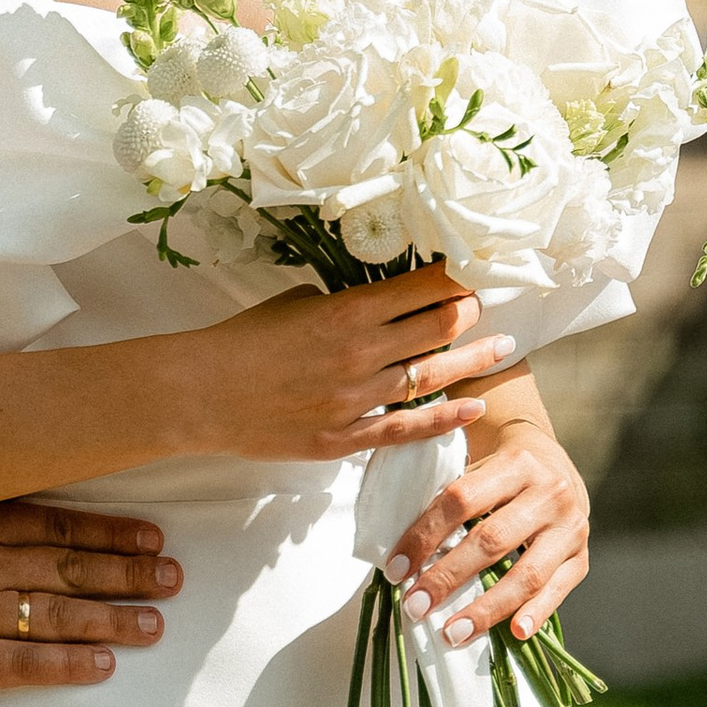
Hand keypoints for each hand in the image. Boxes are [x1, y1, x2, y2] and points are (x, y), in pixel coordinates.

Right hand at [0, 502, 180, 705]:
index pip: (57, 524)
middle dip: (127, 574)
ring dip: (112, 619)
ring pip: (57, 615)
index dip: (109, 533)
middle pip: (69, 567)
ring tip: (153, 624)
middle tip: (172, 579)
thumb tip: (31, 513)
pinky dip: (67, 664)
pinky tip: (102, 665)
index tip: (150, 538)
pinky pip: (23, 664)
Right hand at [187, 272, 512, 465]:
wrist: (203, 392)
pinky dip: (444, 418)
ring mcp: (356, 398)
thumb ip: (341, 305)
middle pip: (437, 328)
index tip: (476, 268)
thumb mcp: (295, 302)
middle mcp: (361, 352)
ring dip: (470, 360)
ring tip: (503, 348)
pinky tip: (474, 407)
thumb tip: (373, 308)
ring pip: (430, 376)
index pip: (421, 287)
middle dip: (469, 312)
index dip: (455, 276)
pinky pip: (405, 428)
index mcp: (347, 310)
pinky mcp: (345, 437)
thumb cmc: (244, 339)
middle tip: (490, 304)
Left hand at [384, 408, 590, 652]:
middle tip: (415, 606)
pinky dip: (537, 613)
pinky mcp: (581, 558)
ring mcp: (570, 528)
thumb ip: (448, 502)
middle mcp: (549, 493)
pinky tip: (515, 633)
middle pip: (492, 540)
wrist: (554, 465)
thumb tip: (401, 558)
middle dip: (448, 577)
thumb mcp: (478, 469)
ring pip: (527, 574)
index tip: (396, 570)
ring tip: (453, 634)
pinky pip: (558, 590)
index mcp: (515, 463)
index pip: (461, 500)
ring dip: (487, 608)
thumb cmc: (500, 474)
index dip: (426, 536)